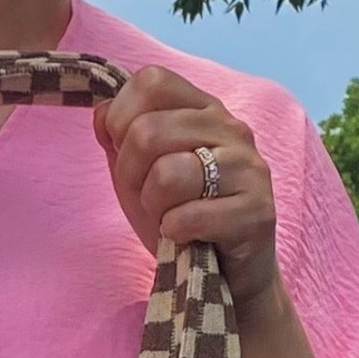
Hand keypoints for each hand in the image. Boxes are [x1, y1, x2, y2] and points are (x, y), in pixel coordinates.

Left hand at [97, 66, 280, 311]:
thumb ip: (118, 136)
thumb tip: (101, 111)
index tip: (125, 152)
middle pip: (148, 132)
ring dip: (154, 207)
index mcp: (204, 109)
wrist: (226, 277)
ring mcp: (249, 169)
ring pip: (167, 174)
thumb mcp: (139, 173)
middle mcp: (232, 129)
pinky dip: (174, 234)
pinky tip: (187, 237)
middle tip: (148, 199)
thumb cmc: (183, 218)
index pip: (152, 81)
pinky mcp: (257, 213)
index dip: (122, 117)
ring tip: (171, 218)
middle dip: (130, 174)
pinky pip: (188, 217)